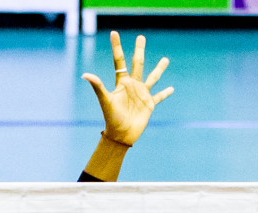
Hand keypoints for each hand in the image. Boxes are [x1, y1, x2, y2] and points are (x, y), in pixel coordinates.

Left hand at [83, 32, 172, 147]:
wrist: (121, 134)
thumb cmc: (111, 118)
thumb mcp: (105, 100)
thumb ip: (98, 86)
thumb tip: (85, 75)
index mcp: (122, 82)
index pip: (119, 61)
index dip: (117, 47)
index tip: (114, 33)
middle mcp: (132, 85)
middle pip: (137, 64)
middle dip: (139, 50)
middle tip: (141, 37)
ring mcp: (142, 94)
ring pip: (153, 77)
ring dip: (159, 69)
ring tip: (166, 59)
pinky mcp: (150, 104)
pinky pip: (159, 96)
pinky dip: (165, 93)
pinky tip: (172, 88)